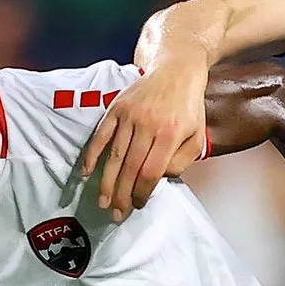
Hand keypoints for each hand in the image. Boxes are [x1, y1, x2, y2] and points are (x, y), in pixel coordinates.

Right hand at [77, 61, 207, 217]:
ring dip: (106, 182)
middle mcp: (148, 125)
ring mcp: (130, 116)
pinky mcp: (116, 108)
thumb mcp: (197, 136)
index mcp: (170, 134)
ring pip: (115, 155)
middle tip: (115, 214)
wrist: (176, 70)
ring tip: (102, 202)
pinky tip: (87, 172)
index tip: (137, 205)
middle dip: (121, 195)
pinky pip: (101, 135)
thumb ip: (181, 161)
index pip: (151, 172)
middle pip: (130, 168)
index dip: (142, 193)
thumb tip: (159, 178)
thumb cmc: (188, 108)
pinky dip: (92, 154)